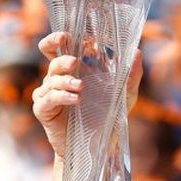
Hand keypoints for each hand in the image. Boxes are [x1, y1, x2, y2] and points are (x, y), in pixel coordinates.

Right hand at [32, 32, 143, 158]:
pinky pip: (48, 98)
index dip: (59, 38)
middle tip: (75, 62)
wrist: (98, 145)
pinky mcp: (44, 110)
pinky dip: (61, 96)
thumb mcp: (125, 94)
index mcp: (75, 70)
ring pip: (51, 79)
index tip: (68, 36)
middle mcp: (59, 78)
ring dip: (66, 81)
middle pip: (52, 58)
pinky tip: (75, 99)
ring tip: (81, 88)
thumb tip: (137, 52)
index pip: (60, 47)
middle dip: (61, 57)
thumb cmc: (109, 116)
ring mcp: (49, 93)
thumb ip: (131, 74)